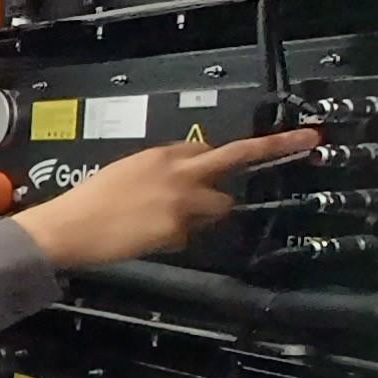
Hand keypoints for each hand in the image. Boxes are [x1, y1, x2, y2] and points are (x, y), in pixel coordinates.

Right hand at [13, 129, 323, 269]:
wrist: (70, 226)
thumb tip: (180, 182)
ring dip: (205, 214)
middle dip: (272, 148)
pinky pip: (190, 234)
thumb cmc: (88, 201)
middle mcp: (178, 171)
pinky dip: (175, 238)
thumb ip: (158, 172)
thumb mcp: (124, 173)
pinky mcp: (179, 226)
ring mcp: (182, 198)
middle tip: (307, 139)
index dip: (221, 158)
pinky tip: (147, 238)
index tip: (257, 149)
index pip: (205, 148)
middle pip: (234, 156)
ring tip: (164, 223)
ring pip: (218, 205)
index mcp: (160, 154)